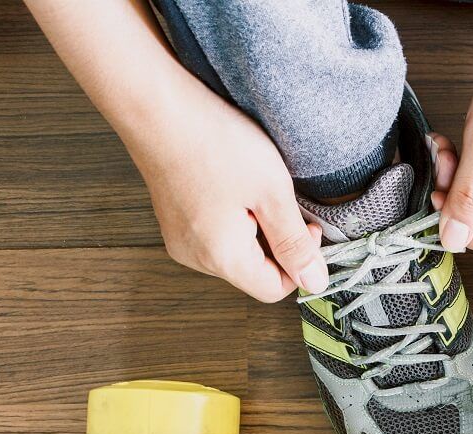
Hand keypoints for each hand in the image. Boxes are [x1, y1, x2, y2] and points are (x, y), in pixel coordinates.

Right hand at [127, 83, 327, 301]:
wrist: (155, 104)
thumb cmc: (214, 142)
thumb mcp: (272, 193)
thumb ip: (295, 244)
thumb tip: (316, 283)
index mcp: (221, 258)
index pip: (274, 289)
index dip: (299, 262)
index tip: (305, 224)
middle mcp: (195, 257)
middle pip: (254, 272)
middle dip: (277, 242)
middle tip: (282, 200)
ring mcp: (179, 238)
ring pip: (236, 252)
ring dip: (257, 228)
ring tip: (255, 188)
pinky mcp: (173, 219)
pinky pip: (216, 233)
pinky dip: (235, 217)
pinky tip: (234, 183)